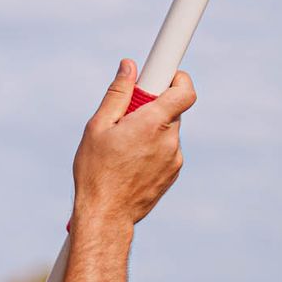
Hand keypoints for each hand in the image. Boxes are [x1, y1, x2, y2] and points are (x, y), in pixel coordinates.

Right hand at [71, 60, 195, 228]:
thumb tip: (129, 66)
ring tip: (124, 147)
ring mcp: (174, 159)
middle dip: (152, 108)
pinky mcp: (173, 173)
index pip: (185, 90)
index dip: (178, 79)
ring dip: (151, 131)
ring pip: (167, 132)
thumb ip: (118, 94)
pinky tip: (130, 163)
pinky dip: (153, 149)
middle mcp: (170, 140)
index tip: (163, 77)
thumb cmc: (96, 171)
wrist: (106, 215)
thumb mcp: (98, 127)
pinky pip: (167, 150)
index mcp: (153, 123)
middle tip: (127, 118)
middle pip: (172, 110)